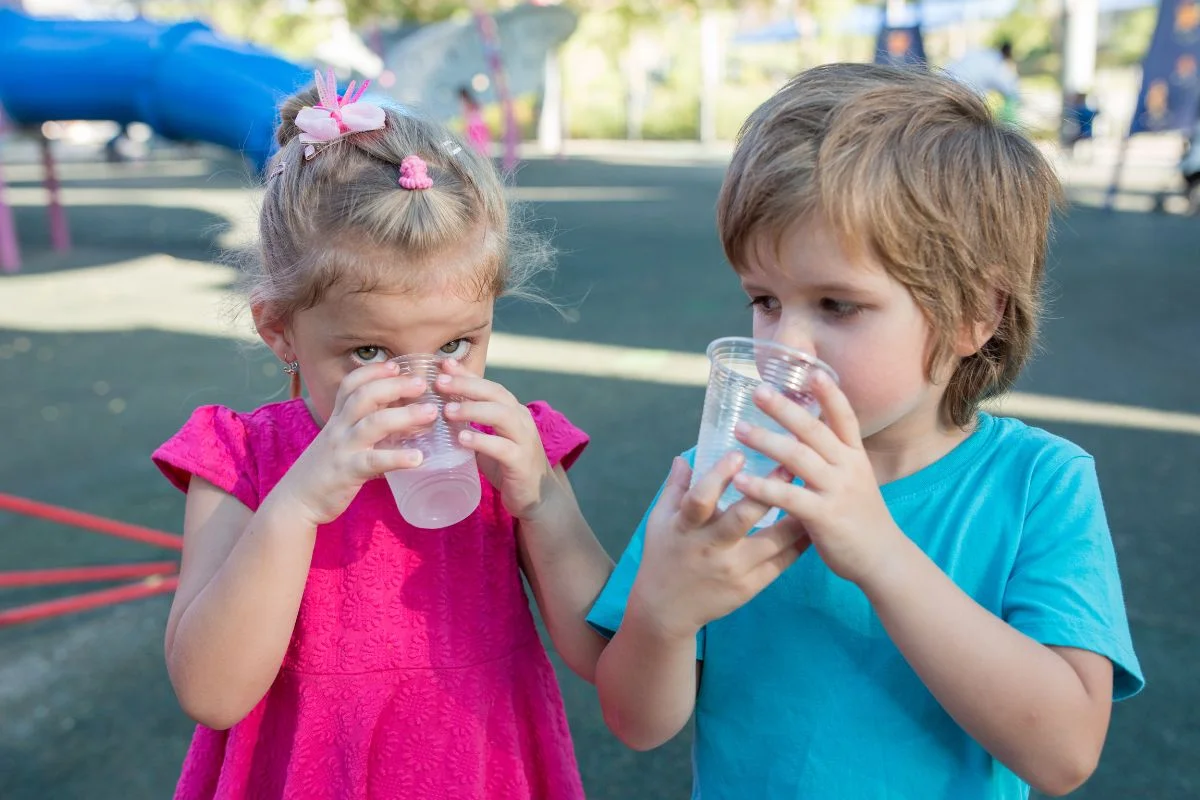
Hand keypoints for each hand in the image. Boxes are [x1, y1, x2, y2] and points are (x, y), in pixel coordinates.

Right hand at [280, 362, 435, 525]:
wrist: (296, 500)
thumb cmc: (325, 470)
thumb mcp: (340, 441)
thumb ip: (362, 427)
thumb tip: (398, 416)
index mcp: (338, 419)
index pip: (351, 385)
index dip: (373, 371)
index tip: (397, 365)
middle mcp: (339, 428)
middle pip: (365, 396)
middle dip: (394, 385)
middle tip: (422, 383)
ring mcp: (342, 449)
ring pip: (373, 424)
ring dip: (404, 415)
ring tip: (430, 413)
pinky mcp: (347, 472)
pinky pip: (374, 462)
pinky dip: (398, 458)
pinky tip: (418, 458)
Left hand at [435, 358, 555, 520]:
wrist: (537, 497)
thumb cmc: (508, 465)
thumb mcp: (489, 439)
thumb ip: (472, 425)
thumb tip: (437, 411)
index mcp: (513, 411)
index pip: (490, 385)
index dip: (468, 374)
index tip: (443, 364)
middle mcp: (521, 420)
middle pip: (495, 394)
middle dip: (467, 385)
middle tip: (439, 382)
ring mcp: (524, 440)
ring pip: (501, 415)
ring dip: (473, 410)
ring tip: (447, 410)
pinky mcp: (521, 462)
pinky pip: (503, 447)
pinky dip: (482, 440)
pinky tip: (463, 438)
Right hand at [628, 453, 809, 640]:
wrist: (666, 609)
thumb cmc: (664, 556)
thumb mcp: (659, 521)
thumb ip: (675, 488)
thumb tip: (684, 457)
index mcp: (685, 527)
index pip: (700, 499)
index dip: (719, 476)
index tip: (739, 454)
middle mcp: (710, 548)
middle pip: (743, 518)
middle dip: (769, 490)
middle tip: (791, 465)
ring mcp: (733, 569)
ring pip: (773, 540)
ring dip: (796, 515)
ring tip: (813, 491)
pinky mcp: (750, 586)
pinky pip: (782, 562)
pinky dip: (799, 543)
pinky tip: (811, 524)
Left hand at [731, 370, 904, 586]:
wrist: (882, 558)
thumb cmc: (861, 518)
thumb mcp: (855, 479)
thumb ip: (834, 458)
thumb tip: (808, 434)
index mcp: (855, 457)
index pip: (844, 417)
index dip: (830, 394)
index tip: (812, 372)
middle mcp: (848, 468)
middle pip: (813, 430)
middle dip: (784, 409)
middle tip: (758, 391)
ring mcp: (837, 490)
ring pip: (797, 458)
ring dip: (765, 441)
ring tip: (738, 429)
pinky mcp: (824, 516)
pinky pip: (788, 496)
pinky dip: (762, 487)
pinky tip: (740, 481)